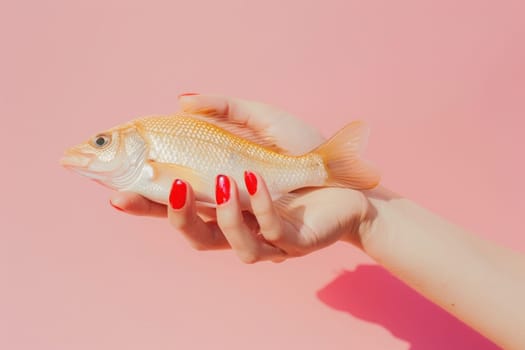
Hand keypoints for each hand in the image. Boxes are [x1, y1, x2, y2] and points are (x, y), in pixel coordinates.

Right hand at [110, 95, 373, 261]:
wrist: (350, 175)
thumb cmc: (302, 148)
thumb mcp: (260, 120)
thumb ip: (223, 109)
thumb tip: (180, 101)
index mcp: (224, 200)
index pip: (178, 208)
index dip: (147, 205)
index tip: (117, 195)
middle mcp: (238, 225)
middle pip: (192, 234)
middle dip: (170, 216)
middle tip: (161, 188)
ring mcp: (263, 238)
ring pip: (225, 242)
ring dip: (218, 213)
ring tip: (222, 180)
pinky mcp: (290, 242)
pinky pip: (267, 231)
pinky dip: (258, 205)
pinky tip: (254, 178)